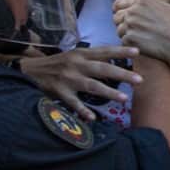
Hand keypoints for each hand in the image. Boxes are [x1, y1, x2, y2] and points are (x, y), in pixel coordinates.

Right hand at [20, 46, 141, 120]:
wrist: (30, 70)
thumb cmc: (56, 64)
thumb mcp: (73, 56)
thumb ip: (90, 59)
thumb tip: (114, 63)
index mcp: (80, 54)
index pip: (104, 51)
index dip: (120, 51)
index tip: (137, 51)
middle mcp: (76, 64)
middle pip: (102, 68)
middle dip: (122, 73)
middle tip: (139, 80)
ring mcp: (68, 79)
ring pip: (91, 85)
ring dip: (108, 92)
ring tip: (124, 98)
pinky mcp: (60, 92)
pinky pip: (74, 103)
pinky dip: (83, 111)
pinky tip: (93, 118)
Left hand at [113, 0, 169, 65]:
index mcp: (143, 1)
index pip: (121, 5)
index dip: (126, 13)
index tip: (134, 20)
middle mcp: (134, 11)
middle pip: (118, 18)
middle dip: (125, 24)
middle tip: (139, 31)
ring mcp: (131, 25)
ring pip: (119, 30)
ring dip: (127, 35)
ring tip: (142, 39)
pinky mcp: (130, 39)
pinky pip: (123, 42)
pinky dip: (130, 45)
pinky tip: (142, 45)